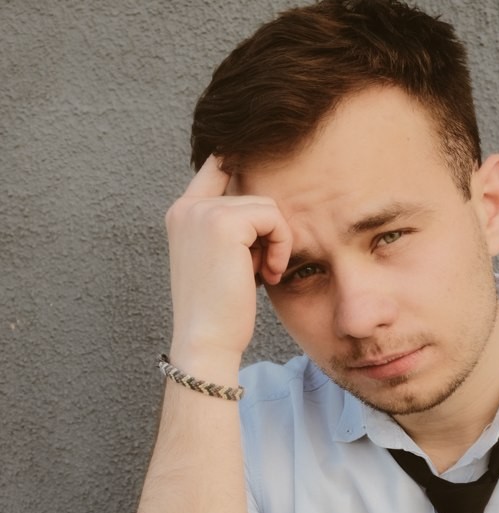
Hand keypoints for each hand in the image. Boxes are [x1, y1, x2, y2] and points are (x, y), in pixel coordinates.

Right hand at [164, 156, 292, 374]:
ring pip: (266, 205)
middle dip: (267, 230)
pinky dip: (280, 246)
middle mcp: (187, 207)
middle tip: (261, 267)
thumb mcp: (223, 261)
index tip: (253, 148)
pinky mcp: (223, 222)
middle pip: (252, 188)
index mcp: (183, 214)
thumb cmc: (221, 311)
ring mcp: (202, 212)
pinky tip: (267, 275)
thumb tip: (269, 201)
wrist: (206, 341)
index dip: (239, 159)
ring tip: (262, 274)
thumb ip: (235, 228)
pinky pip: (272, 217)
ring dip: (276, 242)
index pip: (218, 165)